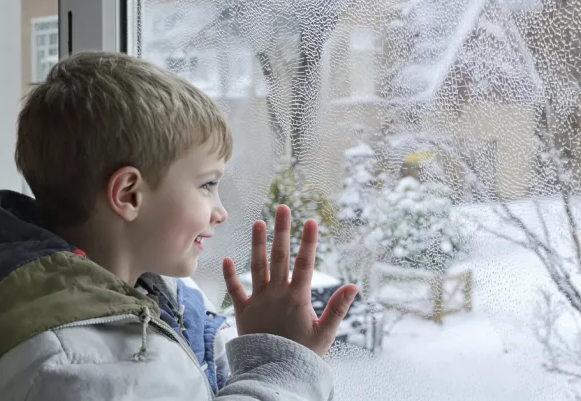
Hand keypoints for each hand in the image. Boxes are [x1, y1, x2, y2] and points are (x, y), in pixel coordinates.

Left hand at [222, 204, 357, 356]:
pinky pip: (235, 290)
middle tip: (282, 208)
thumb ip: (338, 308)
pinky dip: (230, 276)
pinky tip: (226, 259)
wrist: (275, 373)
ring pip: (257, 267)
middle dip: (282, 231)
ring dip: (257, 244)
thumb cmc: (302, 354)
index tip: (310, 221)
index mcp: (298, 297)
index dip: (307, 241)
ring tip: (257, 222)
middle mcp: (277, 294)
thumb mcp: (325, 333)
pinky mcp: (243, 311)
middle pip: (280, 257)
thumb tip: (353, 286)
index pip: (304, 263)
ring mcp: (258, 300)